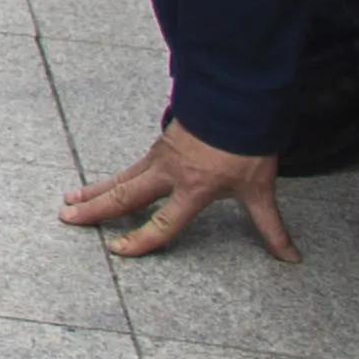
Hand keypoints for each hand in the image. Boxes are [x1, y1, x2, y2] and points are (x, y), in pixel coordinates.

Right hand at [64, 119, 296, 260]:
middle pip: (126, 196)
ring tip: (69, 201)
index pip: (164, 223)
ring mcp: (161, 157)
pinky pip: (131, 168)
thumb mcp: (260, 189)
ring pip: (122, 178)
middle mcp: (170, 174)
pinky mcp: (160, 145)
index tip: (118, 250)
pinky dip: (112, 178)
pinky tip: (101, 185)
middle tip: (66, 218)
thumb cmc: (247, 146)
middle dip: (96, 209)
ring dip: (95, 191)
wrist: (238, 101)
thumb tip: (291, 258)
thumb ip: (271, 227)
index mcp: (194, 189)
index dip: (141, 240)